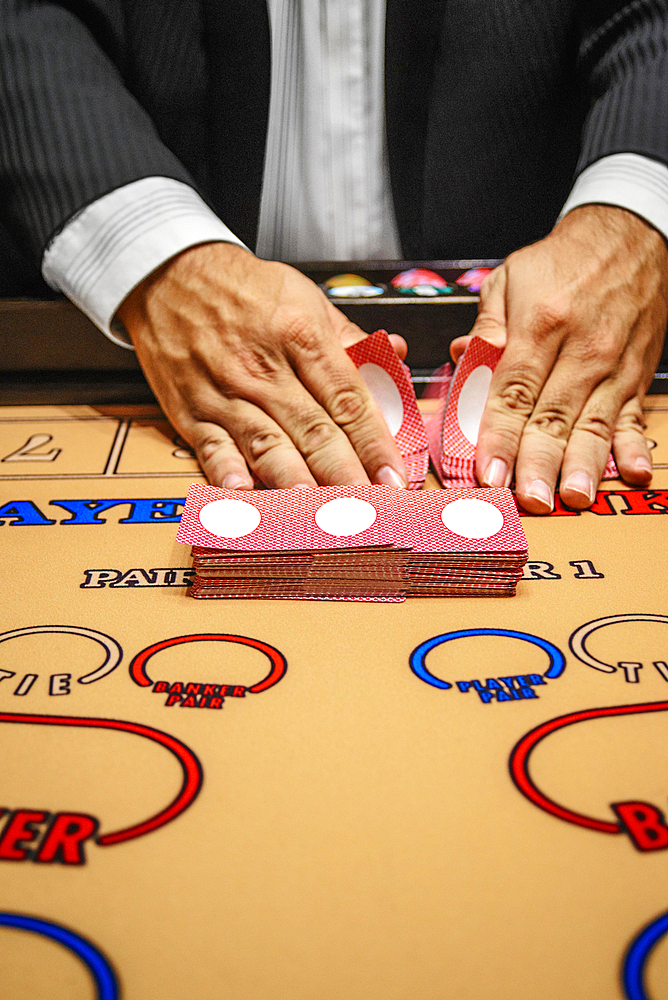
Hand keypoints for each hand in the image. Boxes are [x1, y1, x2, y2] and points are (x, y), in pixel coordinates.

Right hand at [116, 243, 407, 488]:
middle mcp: (264, 368)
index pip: (347, 399)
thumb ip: (349, 336)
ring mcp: (226, 392)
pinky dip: (226, 472)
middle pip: (313, 429)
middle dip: (344, 474)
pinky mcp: (191, 410)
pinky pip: (211, 446)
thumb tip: (394, 354)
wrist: (167, 274)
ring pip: (267, 443)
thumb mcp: (303, 297)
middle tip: (367, 508)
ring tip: (316, 510)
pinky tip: (242, 494)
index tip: (393, 476)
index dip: (374, 443)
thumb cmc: (241, 289)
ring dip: (294, 480)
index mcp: (300, 336)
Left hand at [449, 205, 667, 511]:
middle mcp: (582, 348)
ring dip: (582, 465)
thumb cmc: (563, 262)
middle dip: (540, 462)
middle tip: (528, 499)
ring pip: (595, 423)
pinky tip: (630, 472)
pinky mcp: (636, 375)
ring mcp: (614, 364)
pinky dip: (632, 446)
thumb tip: (460, 359)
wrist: (628, 237)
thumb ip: (486, 328)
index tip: (488, 471)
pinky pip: (633, 416)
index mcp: (542, 323)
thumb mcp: (510, 279)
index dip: (501, 435)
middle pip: (555, 416)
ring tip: (572, 498)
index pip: (514, 391)